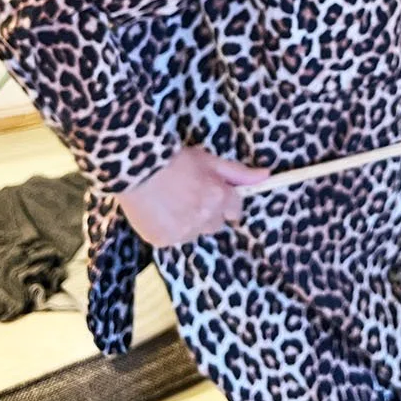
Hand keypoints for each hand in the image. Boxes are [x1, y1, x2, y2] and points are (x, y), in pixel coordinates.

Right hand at [115, 145, 269, 247]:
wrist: (134, 167)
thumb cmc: (174, 159)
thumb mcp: (209, 160)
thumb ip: (239, 173)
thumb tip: (266, 176)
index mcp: (219, 198)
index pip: (236, 210)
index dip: (226, 200)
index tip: (215, 193)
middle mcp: (204, 218)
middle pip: (216, 224)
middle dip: (208, 212)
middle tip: (190, 194)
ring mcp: (183, 232)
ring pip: (194, 232)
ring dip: (188, 221)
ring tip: (171, 200)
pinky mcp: (163, 241)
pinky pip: (173, 239)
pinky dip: (169, 228)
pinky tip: (158, 209)